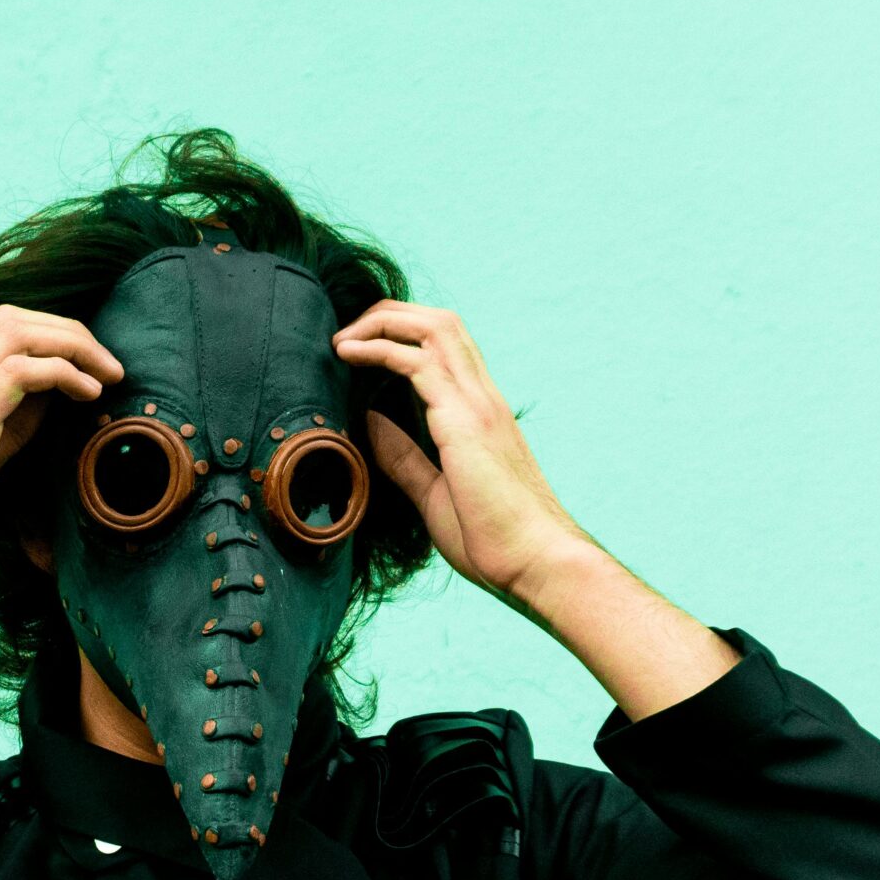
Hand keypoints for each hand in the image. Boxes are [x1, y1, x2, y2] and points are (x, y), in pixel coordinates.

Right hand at [0, 306, 122, 616]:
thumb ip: (7, 421)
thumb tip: (55, 392)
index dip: (47, 335)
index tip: (85, 363)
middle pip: (9, 320)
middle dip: (67, 332)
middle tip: (107, 363)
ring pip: (17, 334)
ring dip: (74, 347)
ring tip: (110, 375)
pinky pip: (21, 371)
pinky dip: (64, 373)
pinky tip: (91, 394)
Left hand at [333, 301, 594, 612]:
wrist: (536, 563)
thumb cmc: (493, 540)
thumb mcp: (434, 493)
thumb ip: (405, 457)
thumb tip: (371, 421)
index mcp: (480, 414)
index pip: (446, 349)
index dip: (403, 335)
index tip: (360, 350)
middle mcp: (483, 398)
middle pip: (439, 323)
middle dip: (388, 315)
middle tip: (345, 336)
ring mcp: (478, 404)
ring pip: (432, 328)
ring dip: (381, 323)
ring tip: (342, 340)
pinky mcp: (464, 420)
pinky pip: (416, 361)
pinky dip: (379, 348)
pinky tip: (348, 355)